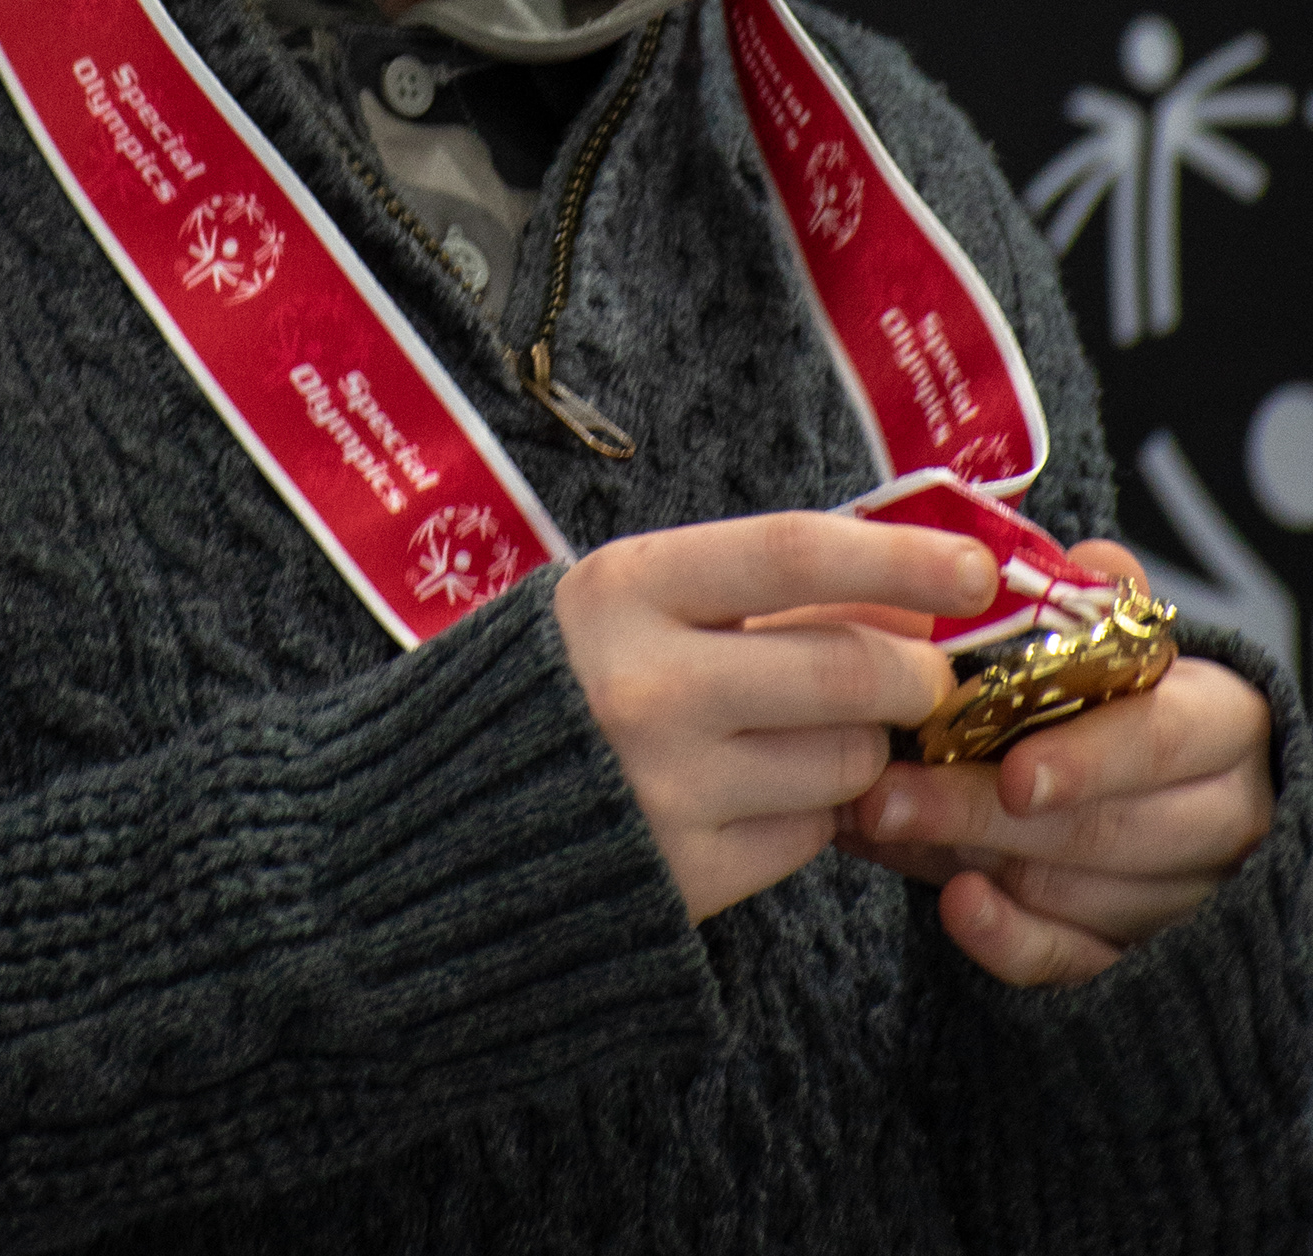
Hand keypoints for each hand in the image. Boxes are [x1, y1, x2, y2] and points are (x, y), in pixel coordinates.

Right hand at [554, 512, 997, 923]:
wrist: (450, 811)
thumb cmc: (568, 676)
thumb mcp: (637, 597)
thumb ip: (758, 589)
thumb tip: (914, 590)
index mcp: (626, 588)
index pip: (793, 553)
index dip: (901, 556)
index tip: (977, 568)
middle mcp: (644, 684)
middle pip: (849, 671)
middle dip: (915, 673)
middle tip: (922, 674)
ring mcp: (666, 787)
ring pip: (847, 760)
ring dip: (862, 747)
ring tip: (810, 733)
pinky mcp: (686, 874)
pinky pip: (810, 834)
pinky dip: (814, 810)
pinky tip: (762, 789)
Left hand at [836, 541, 1276, 986]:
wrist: (1159, 780)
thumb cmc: (1120, 690)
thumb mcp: (1121, 636)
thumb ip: (1099, 606)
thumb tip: (1089, 564)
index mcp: (1221, 720)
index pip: (1166, 741)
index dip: (1091, 758)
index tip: (1014, 774)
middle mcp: (1219, 815)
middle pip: (1106, 829)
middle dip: (984, 814)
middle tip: (885, 795)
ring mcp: (1182, 894)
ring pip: (1079, 895)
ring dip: (972, 861)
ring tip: (881, 822)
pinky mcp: (1136, 953)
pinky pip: (1074, 960)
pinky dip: (1009, 940)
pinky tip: (953, 905)